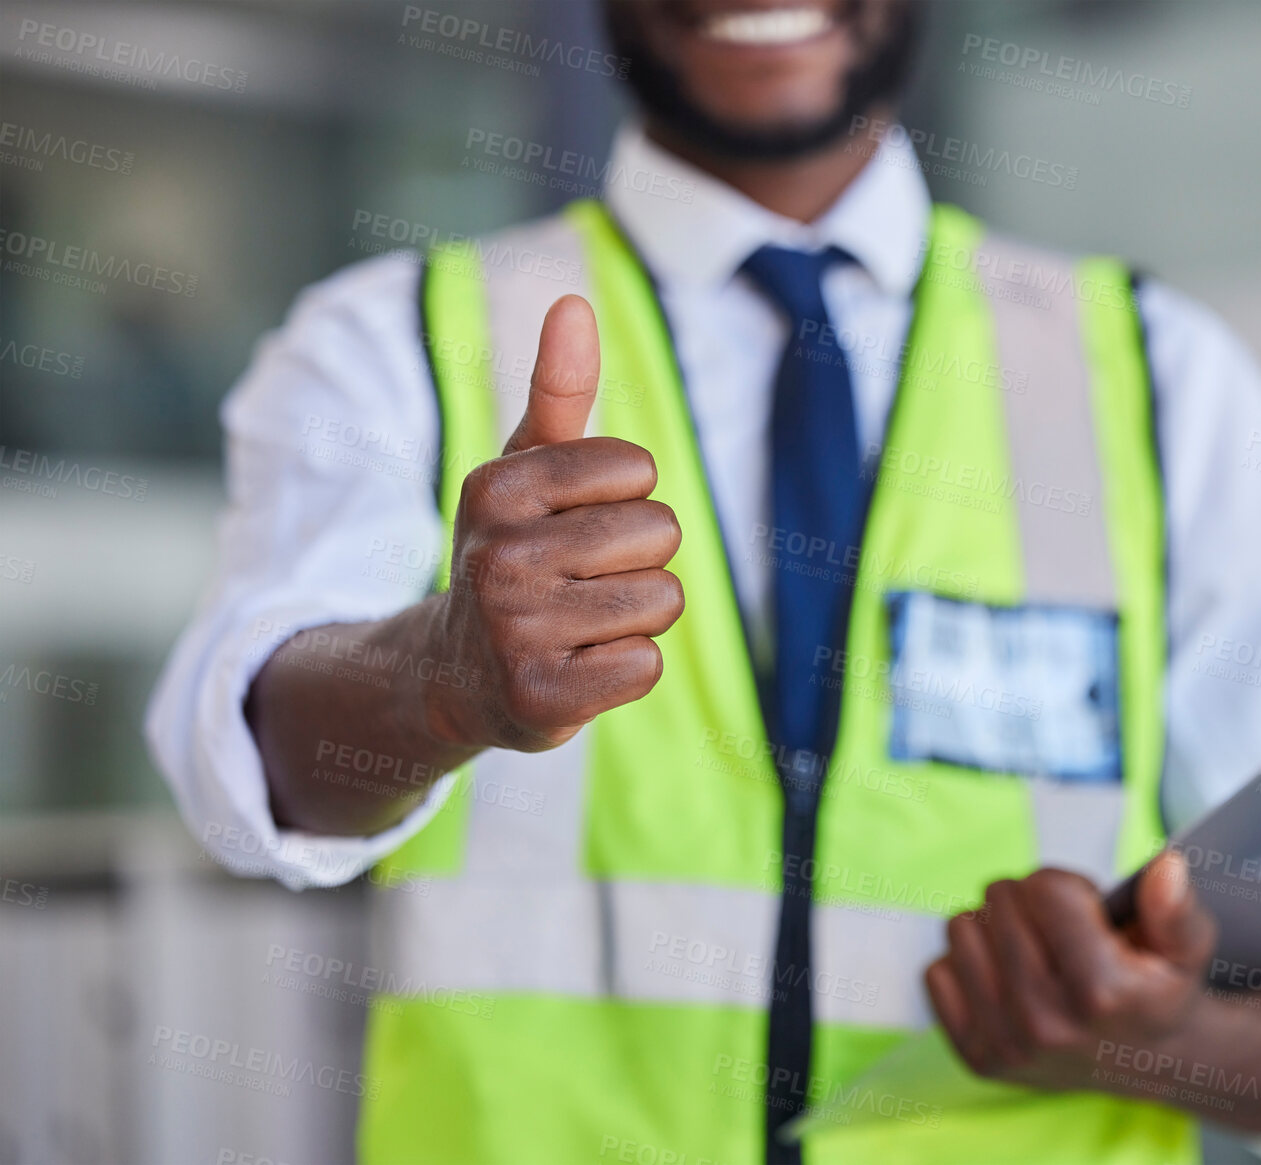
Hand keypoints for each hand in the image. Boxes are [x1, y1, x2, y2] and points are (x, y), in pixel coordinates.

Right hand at [425, 294, 684, 752]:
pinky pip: (647, 665)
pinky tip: (579, 667)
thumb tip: (574, 301)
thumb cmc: (515, 552)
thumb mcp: (527, 469)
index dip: (628, 499)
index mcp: (497, 486)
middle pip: (660, 534)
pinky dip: (629, 669)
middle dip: (640, 560)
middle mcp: (496, 555)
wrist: (459, 672)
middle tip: (581, 582)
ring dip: (639, 616)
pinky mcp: (539, 698)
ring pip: (663, 600)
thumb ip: (559, 388)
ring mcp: (514, 631)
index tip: (577, 524)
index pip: (639, 469)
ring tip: (582, 622)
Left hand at [924, 851, 1217, 1092]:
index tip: (1088, 915)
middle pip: (1000, 901)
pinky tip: (1006, 979)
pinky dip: (966, 965)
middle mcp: (1047, 1023)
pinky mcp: (977, 1057)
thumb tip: (1166, 868)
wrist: (1145, 1062)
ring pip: (961, 928)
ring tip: (1033, 952)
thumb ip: (1176, 907)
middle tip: (1061, 934)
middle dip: (1030, 902)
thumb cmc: (1159, 989)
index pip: (1043, 887)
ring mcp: (1007, 1044)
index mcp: (1100, 991)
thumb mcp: (1187, 947)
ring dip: (993, 928)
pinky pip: (936, 972)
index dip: (1068, 888)